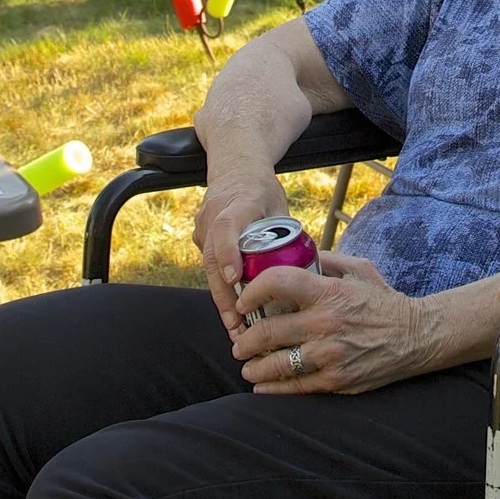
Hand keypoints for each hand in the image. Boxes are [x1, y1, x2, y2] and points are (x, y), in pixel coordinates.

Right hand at [193, 170, 288, 330]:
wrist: (234, 169)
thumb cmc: (261, 190)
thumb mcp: (280, 205)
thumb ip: (285, 236)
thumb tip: (300, 275)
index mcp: (241, 202)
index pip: (228, 227)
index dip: (229, 254)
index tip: (235, 279)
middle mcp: (216, 213)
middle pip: (213, 258)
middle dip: (225, 295)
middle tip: (238, 325)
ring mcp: (203, 225)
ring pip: (209, 267)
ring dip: (221, 299)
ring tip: (236, 328)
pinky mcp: (199, 236)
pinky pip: (209, 266)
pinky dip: (220, 289)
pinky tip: (233, 313)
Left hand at [231, 252, 432, 394]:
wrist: (417, 337)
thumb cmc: (384, 302)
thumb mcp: (359, 269)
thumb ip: (326, 260)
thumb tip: (294, 252)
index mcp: (329, 292)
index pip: (277, 282)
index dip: (252, 291)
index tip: (243, 302)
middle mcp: (326, 324)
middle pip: (268, 331)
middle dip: (244, 339)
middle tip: (239, 342)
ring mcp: (330, 355)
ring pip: (276, 363)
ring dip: (253, 366)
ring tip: (246, 365)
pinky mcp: (337, 380)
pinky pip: (295, 387)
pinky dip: (272, 388)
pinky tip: (261, 385)